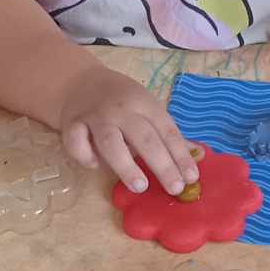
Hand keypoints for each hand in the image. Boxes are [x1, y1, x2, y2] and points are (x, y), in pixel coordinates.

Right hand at [56, 68, 200, 195]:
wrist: (80, 82)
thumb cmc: (121, 101)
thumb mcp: (147, 108)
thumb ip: (166, 134)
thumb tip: (197, 158)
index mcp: (144, 103)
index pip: (167, 131)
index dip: (181, 155)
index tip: (191, 178)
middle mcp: (121, 109)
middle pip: (144, 138)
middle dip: (162, 164)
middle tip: (174, 188)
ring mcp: (95, 116)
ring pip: (111, 142)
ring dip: (126, 165)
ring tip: (140, 186)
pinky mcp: (71, 124)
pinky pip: (77, 143)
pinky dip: (86, 156)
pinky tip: (95, 166)